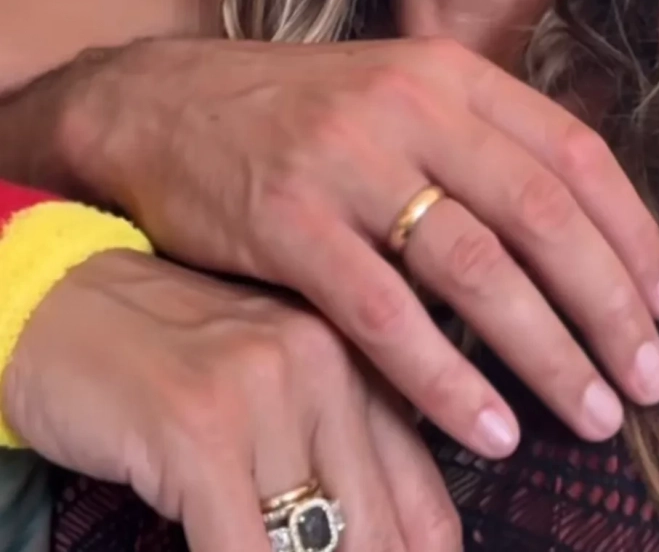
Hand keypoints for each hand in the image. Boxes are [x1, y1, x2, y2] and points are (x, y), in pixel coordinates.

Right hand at [1, 250, 459, 551]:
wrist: (61, 300)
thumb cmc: (169, 361)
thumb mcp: (272, 390)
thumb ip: (336, 453)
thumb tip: (391, 539)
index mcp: (357, 362)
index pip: (428, 509)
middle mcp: (326, 365)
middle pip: (381, 537)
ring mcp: (263, 391)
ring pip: (320, 548)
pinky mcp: (198, 426)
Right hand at [61, 36, 658, 452]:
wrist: (162, 104)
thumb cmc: (298, 112)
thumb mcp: (397, 89)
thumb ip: (480, 138)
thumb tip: (584, 224)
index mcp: (448, 72)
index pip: (574, 153)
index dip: (633, 235)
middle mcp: (409, 106)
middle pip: (542, 215)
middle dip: (610, 308)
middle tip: (649, 381)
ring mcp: (346, 162)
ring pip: (477, 270)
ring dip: (548, 353)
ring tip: (591, 414)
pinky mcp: (288, 224)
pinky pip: (386, 317)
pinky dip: (447, 381)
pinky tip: (486, 429)